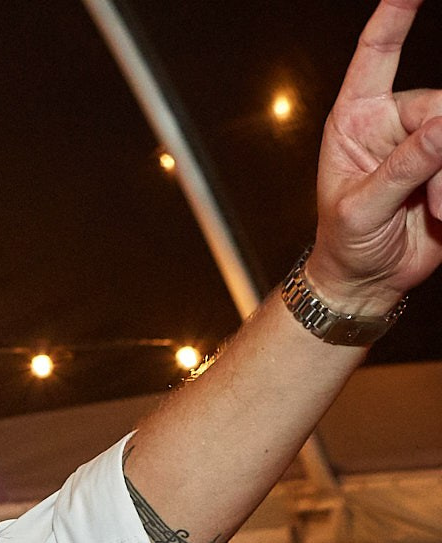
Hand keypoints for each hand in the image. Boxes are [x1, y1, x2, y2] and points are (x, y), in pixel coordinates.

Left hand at [310, 0, 441, 310]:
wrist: (367, 280)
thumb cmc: (346, 242)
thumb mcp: (363, 208)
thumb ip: (404, 166)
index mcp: (355, 118)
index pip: (376, 54)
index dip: (395, 16)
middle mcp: (393, 121)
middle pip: (441, 106)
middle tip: (436, 201)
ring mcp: (427, 141)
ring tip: (438, 210)